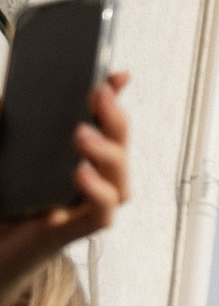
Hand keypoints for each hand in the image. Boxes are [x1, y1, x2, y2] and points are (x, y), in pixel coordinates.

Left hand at [0, 74, 130, 303]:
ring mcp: (80, 208)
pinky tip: (80, 173)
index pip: (100, 126)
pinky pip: (101, 214)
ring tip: (82, 133)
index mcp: (68, 161)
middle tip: (101, 93)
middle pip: (119, 149)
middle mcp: (83, 184)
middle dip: (116, 119)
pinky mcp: (70, 231)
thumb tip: (4, 104)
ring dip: (109, 154)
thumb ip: (1, 130)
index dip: (113, 99)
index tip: (116, 74)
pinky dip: (98, 193)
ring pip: (120, 182)